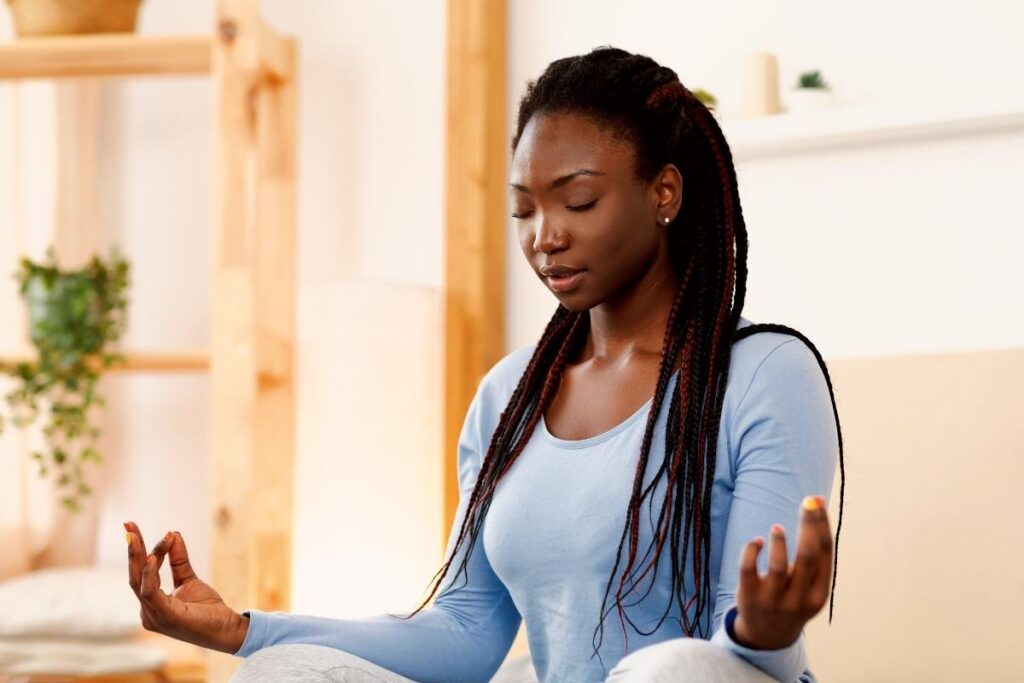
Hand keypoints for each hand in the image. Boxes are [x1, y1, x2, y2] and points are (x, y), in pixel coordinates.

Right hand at [125, 521, 248, 653]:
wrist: (227, 630)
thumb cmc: (207, 610)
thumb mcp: (190, 579)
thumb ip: (179, 559)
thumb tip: (172, 533)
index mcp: (152, 605)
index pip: (142, 574)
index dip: (144, 550)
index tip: (153, 530)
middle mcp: (148, 612)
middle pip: (135, 576)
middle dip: (131, 549)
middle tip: (128, 524)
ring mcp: (155, 616)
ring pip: (139, 581)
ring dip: (137, 556)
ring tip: (135, 535)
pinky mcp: (166, 617)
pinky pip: (151, 593)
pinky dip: (149, 574)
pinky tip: (151, 557)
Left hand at [732, 495, 832, 649]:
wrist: (768, 636)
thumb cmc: (793, 598)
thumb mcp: (810, 585)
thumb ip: (813, 554)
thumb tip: (817, 507)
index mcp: (819, 593)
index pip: (825, 553)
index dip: (822, 524)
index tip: (818, 502)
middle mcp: (799, 598)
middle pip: (806, 556)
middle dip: (809, 525)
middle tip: (807, 502)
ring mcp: (773, 599)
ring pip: (778, 566)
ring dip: (779, 542)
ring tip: (777, 528)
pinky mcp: (749, 596)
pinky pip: (748, 569)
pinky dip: (752, 550)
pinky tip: (757, 541)